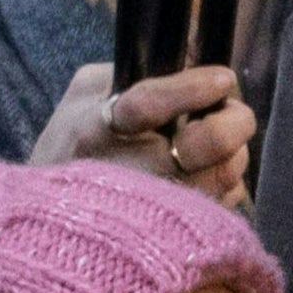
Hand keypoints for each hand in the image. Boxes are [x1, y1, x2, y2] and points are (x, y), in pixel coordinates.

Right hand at [30, 60, 255, 205]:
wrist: (55, 218)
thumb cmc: (73, 146)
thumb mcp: (83, 96)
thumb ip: (128, 72)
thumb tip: (187, 57)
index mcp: (98, 130)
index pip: (150, 105)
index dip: (192, 88)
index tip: (223, 78)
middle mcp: (129, 171)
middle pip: (205, 146)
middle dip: (234, 122)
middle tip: (237, 111)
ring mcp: (155, 208)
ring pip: (223, 176)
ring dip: (235, 153)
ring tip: (222, 140)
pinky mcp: (177, 234)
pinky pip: (224, 202)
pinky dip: (227, 181)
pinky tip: (209, 170)